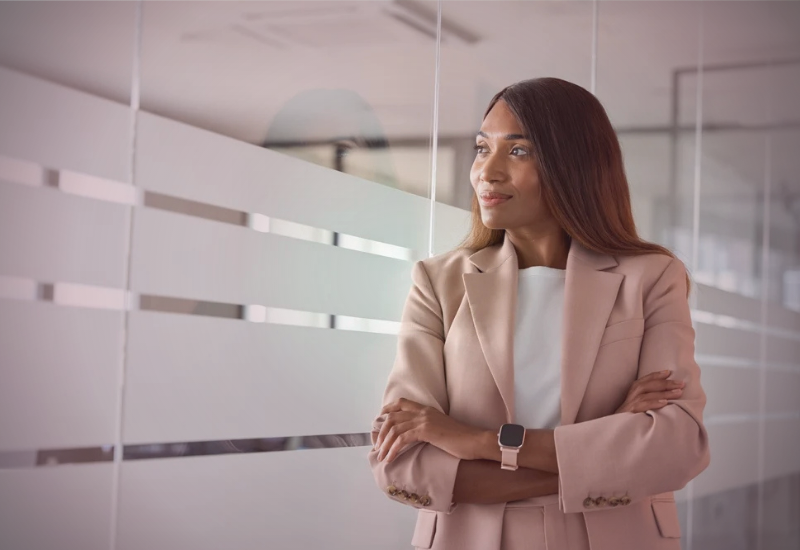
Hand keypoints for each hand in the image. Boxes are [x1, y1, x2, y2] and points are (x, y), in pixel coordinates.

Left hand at [373, 398, 487, 462]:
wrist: (474, 441)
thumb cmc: (462, 439)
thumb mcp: (442, 429)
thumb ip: (428, 428)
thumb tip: (416, 436)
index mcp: (427, 409)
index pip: (402, 403)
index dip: (388, 409)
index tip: (380, 420)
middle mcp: (423, 412)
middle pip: (393, 416)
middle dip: (382, 431)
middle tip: (378, 445)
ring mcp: (424, 420)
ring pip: (395, 428)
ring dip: (385, 443)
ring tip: (381, 456)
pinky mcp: (425, 431)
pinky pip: (402, 438)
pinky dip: (393, 449)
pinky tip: (390, 458)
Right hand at [615, 369, 684, 413]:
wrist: (617, 428)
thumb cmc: (631, 416)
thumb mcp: (639, 404)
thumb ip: (650, 397)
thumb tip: (669, 394)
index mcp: (633, 391)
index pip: (645, 380)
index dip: (656, 375)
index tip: (669, 372)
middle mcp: (631, 395)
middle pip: (647, 385)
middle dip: (665, 383)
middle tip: (680, 384)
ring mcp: (630, 404)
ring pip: (647, 394)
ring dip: (663, 393)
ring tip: (678, 393)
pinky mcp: (630, 413)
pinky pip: (643, 406)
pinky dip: (654, 403)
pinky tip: (664, 403)